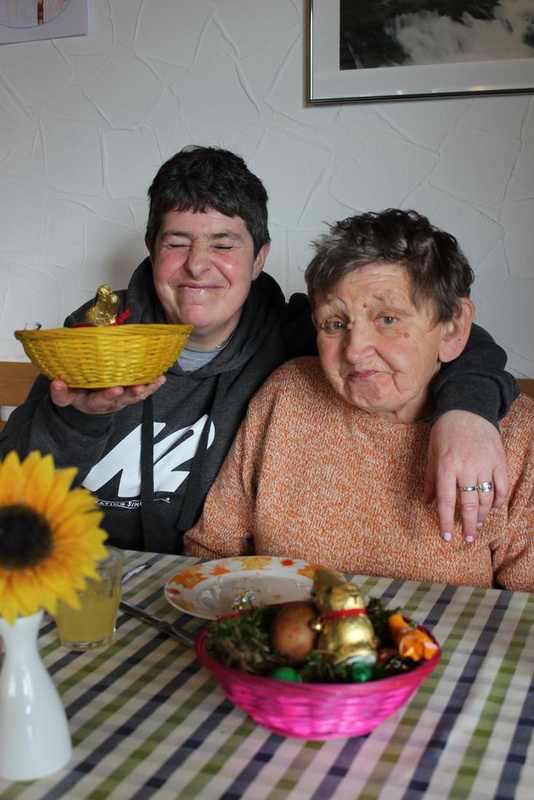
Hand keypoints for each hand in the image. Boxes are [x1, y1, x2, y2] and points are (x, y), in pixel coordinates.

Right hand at [49, 375, 165, 414]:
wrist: (89, 404)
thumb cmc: (79, 395)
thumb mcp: (66, 398)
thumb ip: (61, 393)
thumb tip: (56, 383)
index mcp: (93, 403)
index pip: (99, 400)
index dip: (107, 395)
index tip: (114, 389)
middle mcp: (110, 402)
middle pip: (121, 400)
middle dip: (129, 393)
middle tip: (137, 387)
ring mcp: (122, 398)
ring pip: (134, 395)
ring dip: (145, 388)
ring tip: (154, 380)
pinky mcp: (130, 394)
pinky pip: (143, 390)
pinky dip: (153, 385)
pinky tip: (160, 378)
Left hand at [422, 410, 508, 542]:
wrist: (468, 407)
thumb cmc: (445, 431)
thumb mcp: (432, 452)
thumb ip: (431, 479)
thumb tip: (426, 503)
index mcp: (446, 465)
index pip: (446, 500)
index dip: (446, 521)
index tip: (447, 537)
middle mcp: (466, 467)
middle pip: (469, 504)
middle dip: (468, 525)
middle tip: (467, 539)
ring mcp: (485, 463)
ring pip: (487, 498)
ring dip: (483, 515)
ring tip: (478, 525)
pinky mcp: (499, 460)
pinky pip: (502, 487)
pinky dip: (499, 501)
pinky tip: (493, 508)